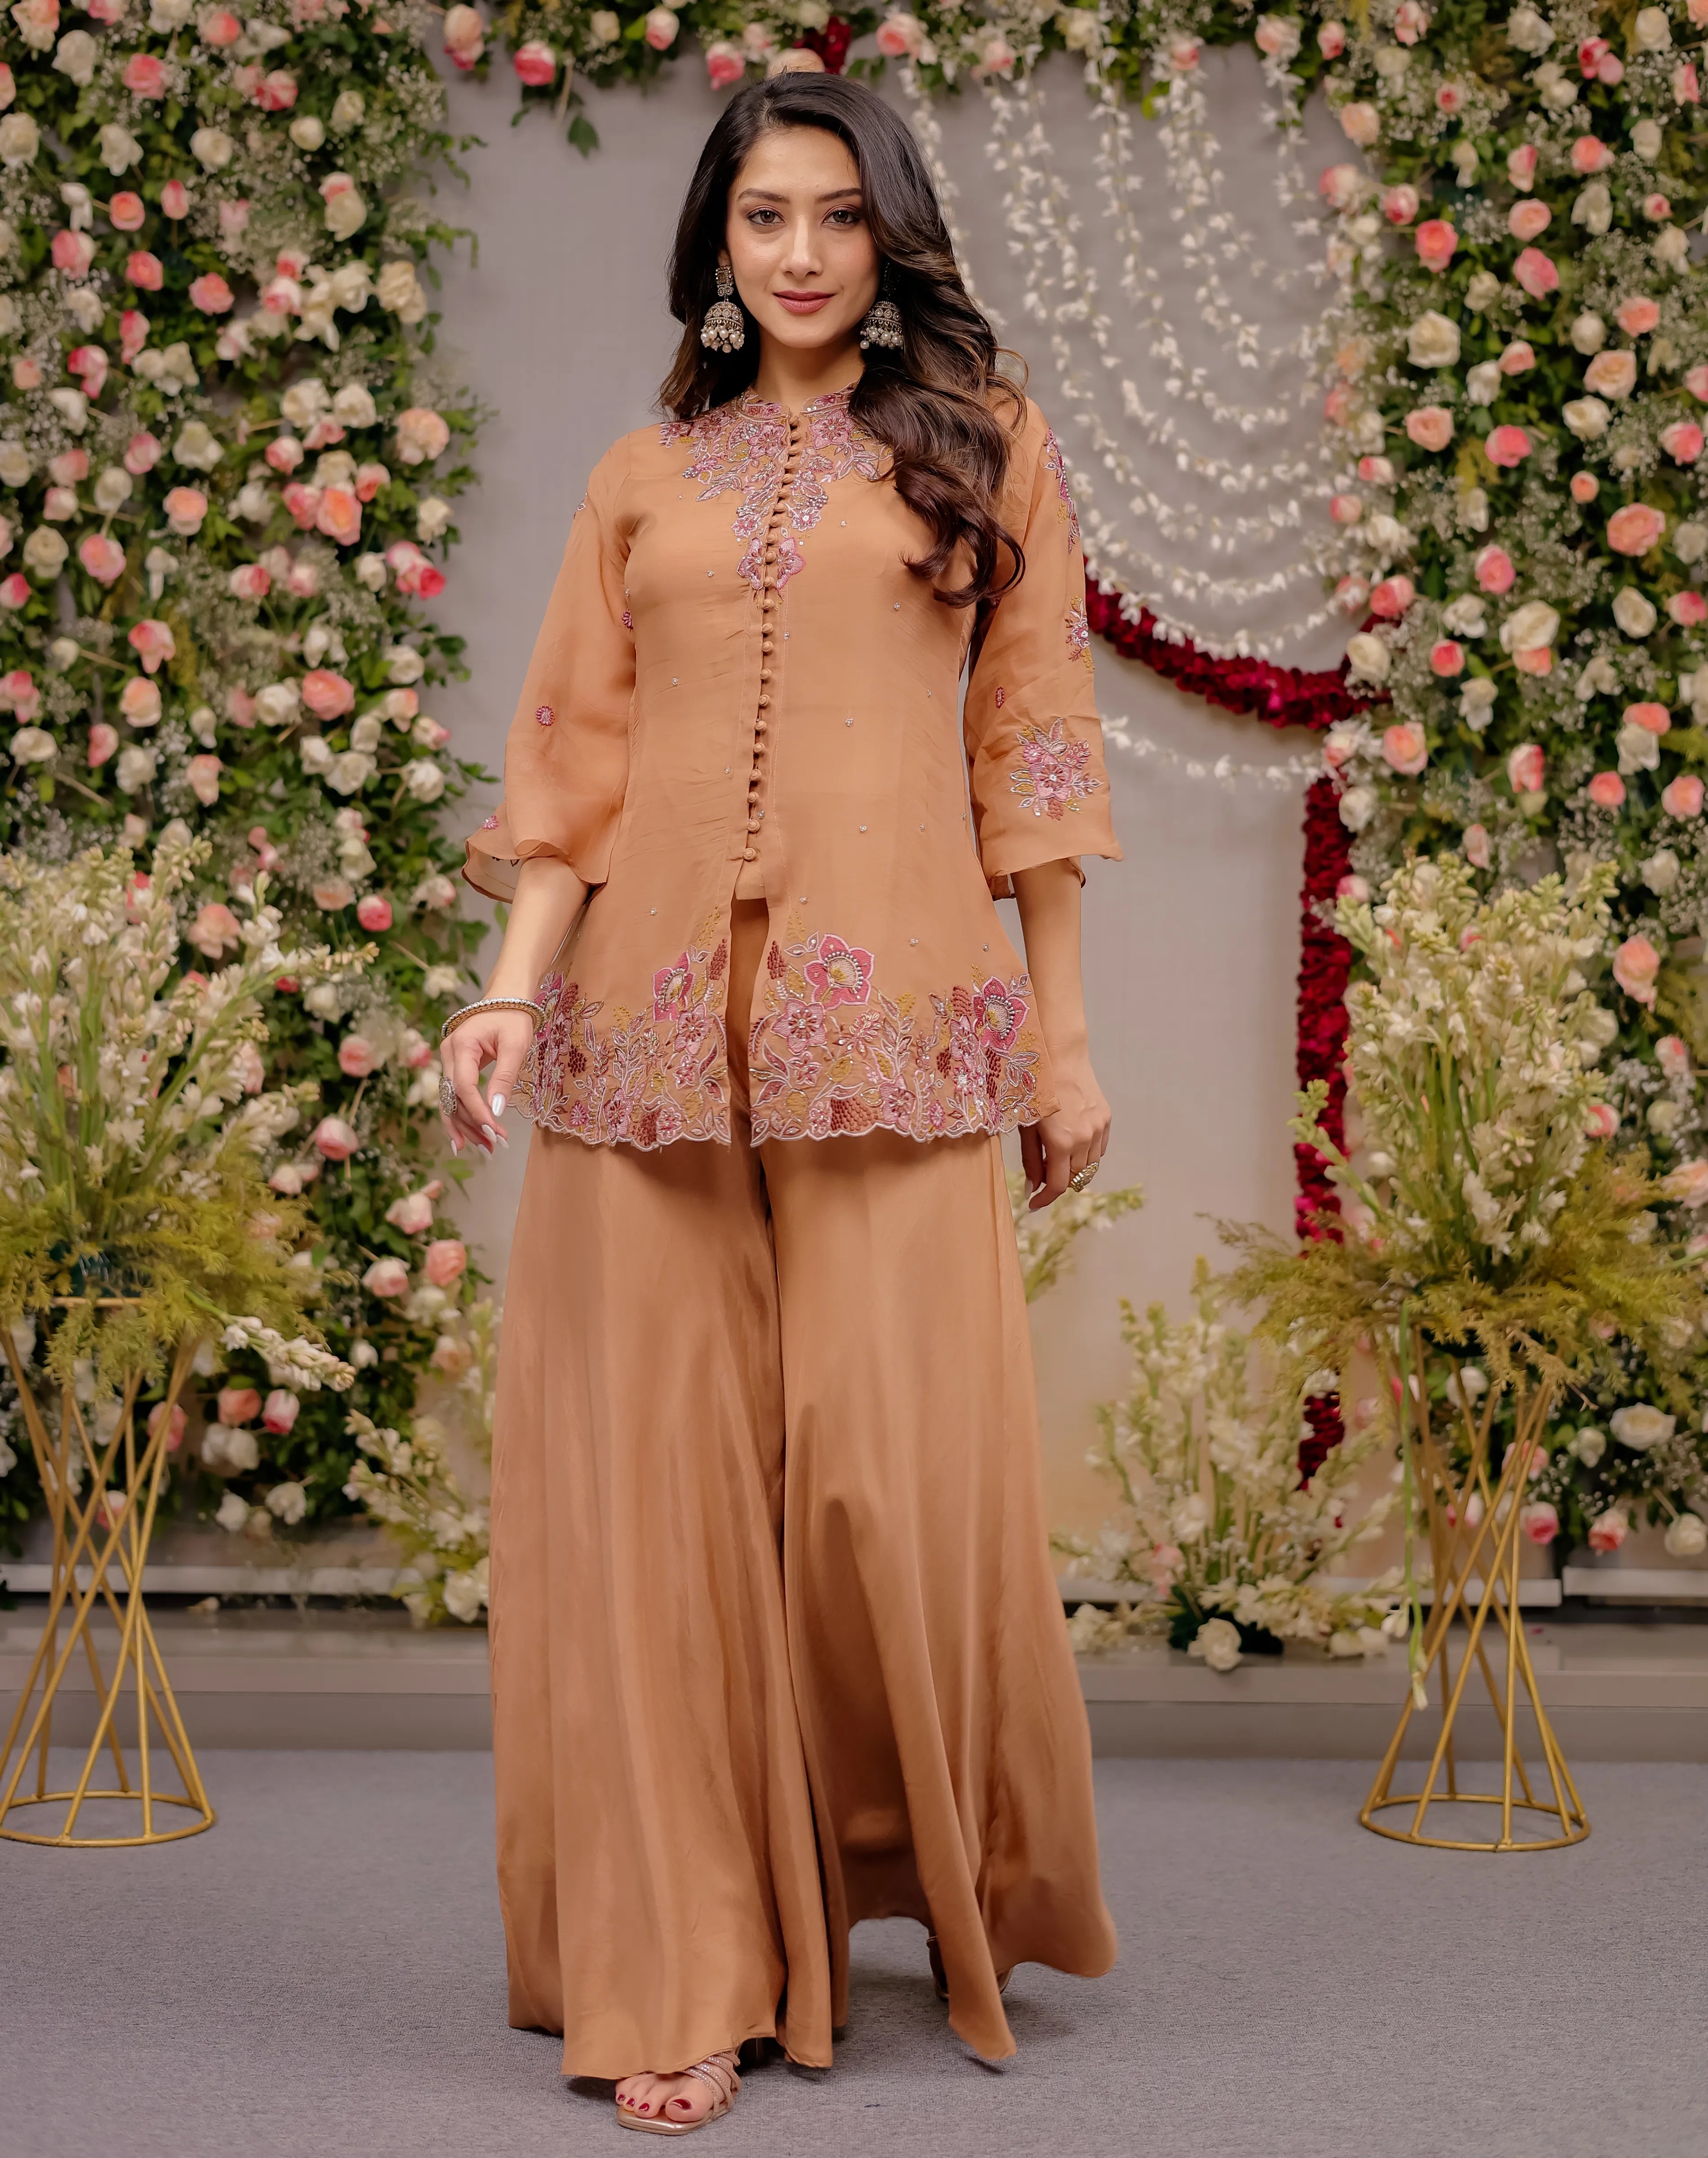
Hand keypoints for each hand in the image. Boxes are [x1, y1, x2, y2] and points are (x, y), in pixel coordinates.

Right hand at [441, 1009, 535, 1156]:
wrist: (505, 998)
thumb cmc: (513, 1018)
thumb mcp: (515, 1046)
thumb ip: (505, 1077)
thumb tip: (496, 1110)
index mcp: (462, 1045)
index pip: (464, 1086)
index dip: (477, 1112)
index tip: (494, 1131)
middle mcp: (448, 1053)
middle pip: (453, 1097)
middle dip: (471, 1124)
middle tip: (492, 1146)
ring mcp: (448, 1060)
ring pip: (450, 1100)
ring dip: (465, 1125)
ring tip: (485, 1146)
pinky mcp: (454, 1066)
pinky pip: (454, 1094)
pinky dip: (463, 1114)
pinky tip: (468, 1136)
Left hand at [1019, 1053, 1110, 1210]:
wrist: (1060, 1057)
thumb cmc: (1034, 1089)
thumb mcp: (1026, 1127)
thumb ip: (1031, 1160)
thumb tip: (1032, 1187)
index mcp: (1061, 1142)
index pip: (1057, 1185)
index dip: (1044, 1199)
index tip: (1033, 1204)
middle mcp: (1085, 1139)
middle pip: (1074, 1178)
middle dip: (1057, 1182)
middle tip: (1041, 1177)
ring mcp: (1099, 1128)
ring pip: (1089, 1166)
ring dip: (1072, 1169)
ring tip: (1056, 1159)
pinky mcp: (1105, 1119)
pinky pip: (1099, 1149)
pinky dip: (1086, 1155)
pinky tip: (1072, 1145)